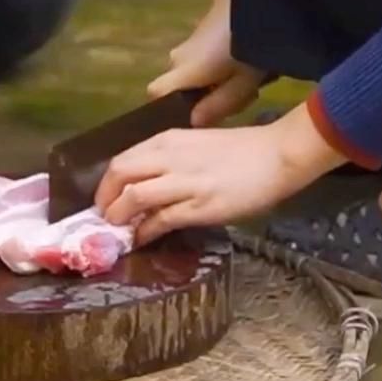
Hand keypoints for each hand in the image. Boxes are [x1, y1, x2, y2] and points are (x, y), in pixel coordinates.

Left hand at [96, 104, 344, 245]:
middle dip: (105, 199)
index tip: (105, 199)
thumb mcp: (196, 145)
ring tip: (118, 230)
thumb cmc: (240, 150)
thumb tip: (144, 185)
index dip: (107, 184)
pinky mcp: (199, 205)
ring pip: (134, 197)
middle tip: (105, 217)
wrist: (276, 156)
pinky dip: (144, 232)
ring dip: (119, 217)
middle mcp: (170, 157)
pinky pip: (160, 221)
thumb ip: (170, 160)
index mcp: (168, 140)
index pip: (122, 160)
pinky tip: (142, 240)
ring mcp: (184, 182)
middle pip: (119, 174)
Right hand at [149, 0, 264, 126]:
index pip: (155, 93)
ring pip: (195, 72)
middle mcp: (179, 56)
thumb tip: (194, 121)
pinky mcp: (202, 32)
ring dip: (217, 81)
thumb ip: (219, 105)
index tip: (196, 113)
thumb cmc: (248, 45)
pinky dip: (220, 66)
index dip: (168, 107)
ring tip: (249, 80)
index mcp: (184, 71)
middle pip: (181, 86)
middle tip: (239, 97)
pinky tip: (246, 63)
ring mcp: (190, 42)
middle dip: (206, 96)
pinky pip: (203, 58)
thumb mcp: (243, 82)